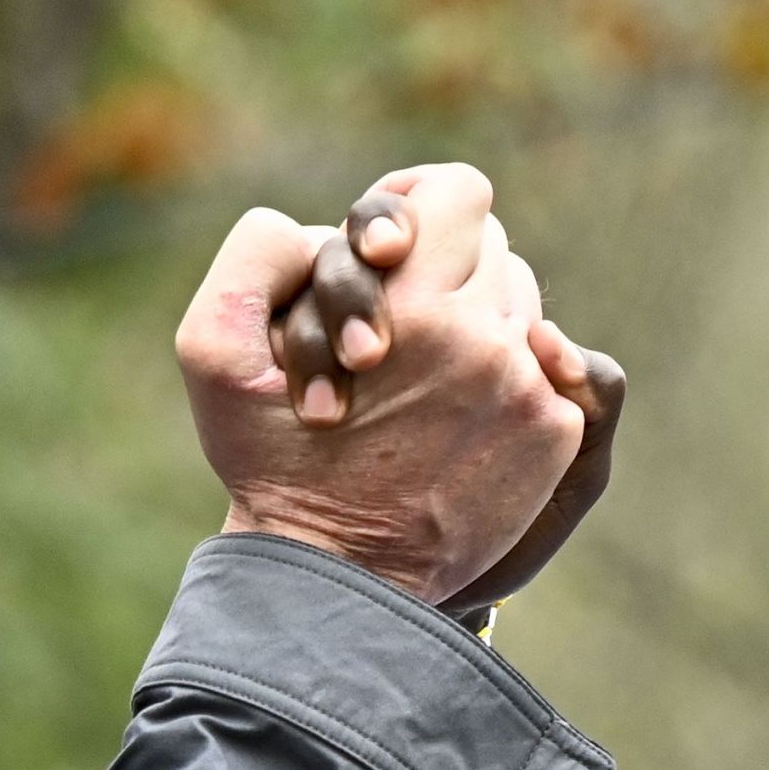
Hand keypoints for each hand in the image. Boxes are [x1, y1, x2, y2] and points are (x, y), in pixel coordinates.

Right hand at [174, 163, 582, 605]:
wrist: (336, 577)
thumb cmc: (270, 461)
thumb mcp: (214, 353)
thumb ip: (256, 254)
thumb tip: (338, 230)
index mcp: (406, 302)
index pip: (460, 192)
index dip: (424, 204)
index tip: (393, 246)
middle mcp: (481, 336)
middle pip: (495, 249)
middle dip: (443, 274)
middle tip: (396, 327)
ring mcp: (526, 386)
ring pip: (522, 308)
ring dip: (476, 327)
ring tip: (418, 381)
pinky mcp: (554, 433)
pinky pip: (548, 371)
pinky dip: (507, 384)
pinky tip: (454, 424)